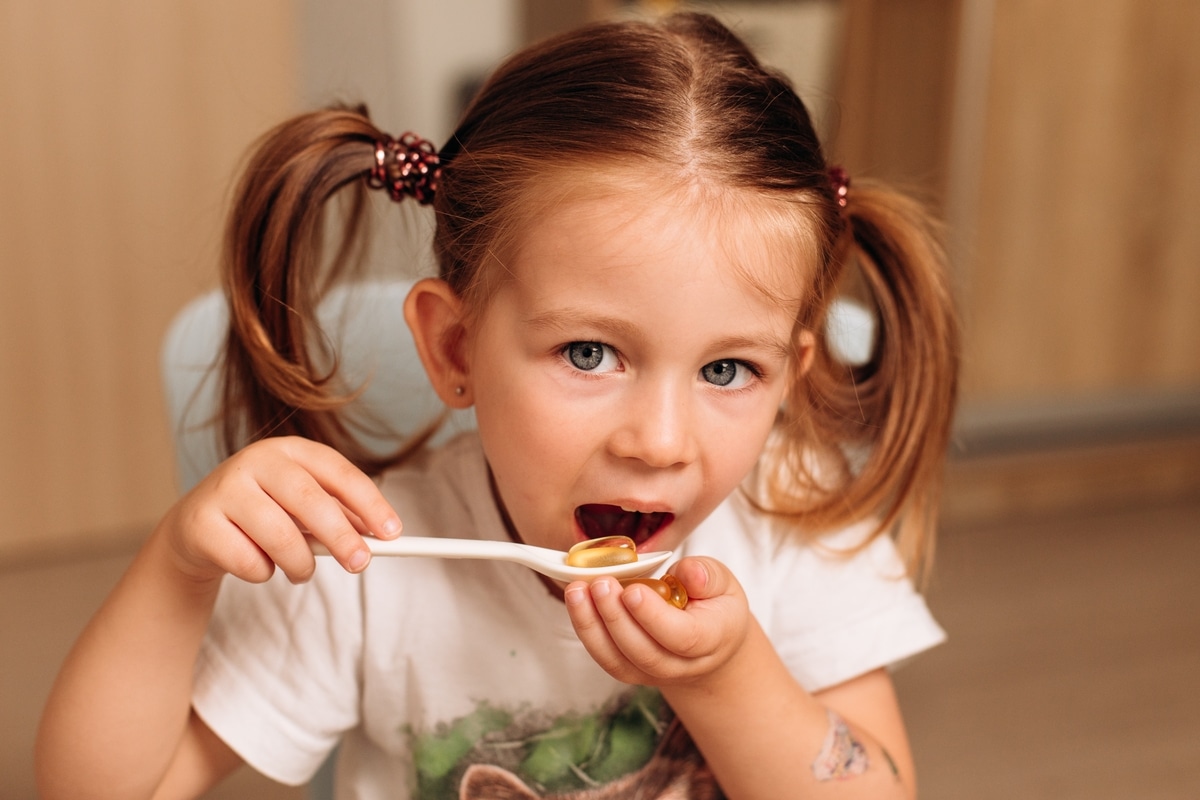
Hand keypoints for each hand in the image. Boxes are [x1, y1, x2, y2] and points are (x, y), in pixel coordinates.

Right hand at [158, 436, 401, 584]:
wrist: (196, 527)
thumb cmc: (264, 513)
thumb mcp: (303, 506)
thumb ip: (340, 515)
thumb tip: (381, 535)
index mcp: (290, 450)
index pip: (338, 472)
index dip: (369, 503)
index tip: (393, 533)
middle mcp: (256, 460)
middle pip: (310, 501)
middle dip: (342, 537)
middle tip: (361, 564)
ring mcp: (224, 488)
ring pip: (279, 536)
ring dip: (299, 564)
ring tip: (300, 571)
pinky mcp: (201, 522)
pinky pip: (247, 561)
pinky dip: (262, 573)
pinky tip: (255, 563)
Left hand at [563, 556, 751, 687]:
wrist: (710, 645)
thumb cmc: (715, 606)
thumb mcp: (723, 584)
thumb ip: (708, 576)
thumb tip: (689, 573)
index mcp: (711, 640)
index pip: (681, 637)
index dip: (654, 617)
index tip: (633, 591)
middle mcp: (681, 665)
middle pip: (643, 652)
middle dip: (616, 617)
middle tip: (599, 583)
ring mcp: (653, 673)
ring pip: (618, 659)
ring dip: (592, 625)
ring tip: (576, 590)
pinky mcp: (630, 670)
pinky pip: (605, 656)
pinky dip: (586, 629)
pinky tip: (576, 601)